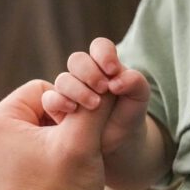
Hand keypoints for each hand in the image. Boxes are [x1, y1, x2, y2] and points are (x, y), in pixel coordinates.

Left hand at [0, 80, 114, 189]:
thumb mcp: (82, 142)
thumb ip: (95, 106)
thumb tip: (109, 85)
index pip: (41, 89)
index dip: (67, 103)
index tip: (78, 128)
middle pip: (34, 110)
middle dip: (58, 123)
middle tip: (74, 147)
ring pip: (30, 131)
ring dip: (52, 140)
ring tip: (66, 163)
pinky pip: (22, 152)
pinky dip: (41, 157)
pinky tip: (56, 175)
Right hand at [42, 37, 149, 156]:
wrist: (121, 143)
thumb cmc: (129, 114)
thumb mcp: (140, 97)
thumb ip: (135, 82)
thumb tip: (115, 81)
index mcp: (104, 65)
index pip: (99, 47)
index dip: (103, 54)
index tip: (112, 70)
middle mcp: (84, 75)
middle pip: (77, 60)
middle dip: (89, 72)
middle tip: (104, 88)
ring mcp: (69, 91)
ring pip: (63, 79)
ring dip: (77, 89)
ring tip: (94, 104)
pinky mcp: (58, 109)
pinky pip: (50, 99)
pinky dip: (59, 101)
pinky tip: (73, 110)